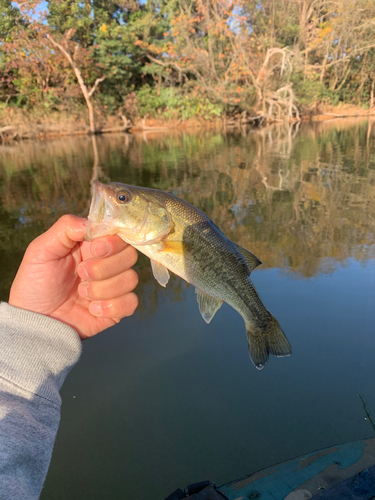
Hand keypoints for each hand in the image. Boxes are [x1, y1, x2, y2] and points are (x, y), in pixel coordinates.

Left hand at [9, 215, 138, 339]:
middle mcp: (106, 263)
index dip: (112, 241)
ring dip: (104, 288)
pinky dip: (112, 306)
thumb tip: (92, 223)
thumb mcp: (41, 250)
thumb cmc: (34, 284)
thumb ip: (65, 228)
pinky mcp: (116, 309)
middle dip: (105, 267)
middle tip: (81, 274)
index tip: (94, 249)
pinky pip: (131, 302)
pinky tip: (92, 309)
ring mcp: (113, 287)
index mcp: (91, 246)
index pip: (119, 234)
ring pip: (131, 279)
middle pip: (130, 255)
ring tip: (82, 294)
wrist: (34, 322)